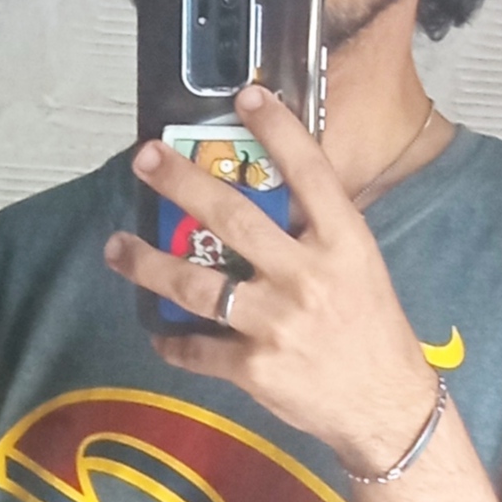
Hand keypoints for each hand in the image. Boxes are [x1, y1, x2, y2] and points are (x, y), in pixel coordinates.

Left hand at [104, 84, 437, 474]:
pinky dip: (172, 340)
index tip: (245, 95)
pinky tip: (158, 330)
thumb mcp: (359, 266)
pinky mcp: (254, 368)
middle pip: (232, 218)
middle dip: (180, 184)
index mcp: (342, 242)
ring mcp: (276, 323)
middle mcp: (307, 276)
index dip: (277, 128)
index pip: (309, 171)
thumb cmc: (372, 328)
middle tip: (144, 159)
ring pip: (196, 285)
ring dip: (147, 264)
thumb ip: (317, 232)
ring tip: (116, 247)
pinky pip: (196, 347)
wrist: (385, 406)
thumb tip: (268, 192)